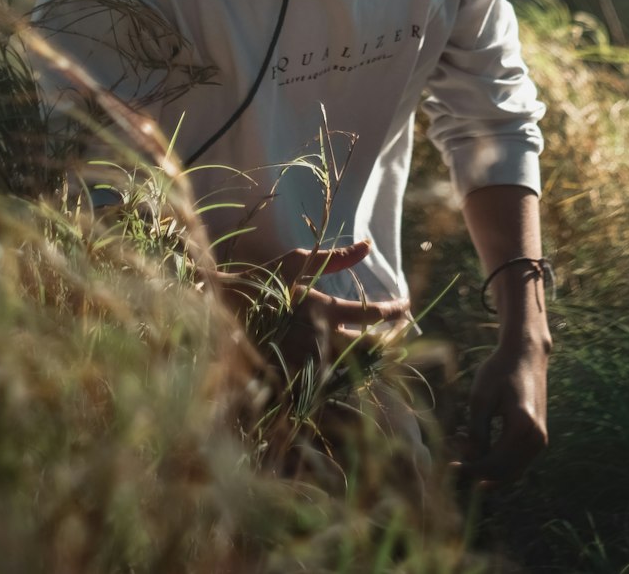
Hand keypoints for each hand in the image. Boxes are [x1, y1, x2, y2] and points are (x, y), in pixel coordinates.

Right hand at [216, 240, 411, 373]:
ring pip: (352, 368)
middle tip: (399, 331)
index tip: (407, 305)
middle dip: (389, 341)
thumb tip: (368, 246)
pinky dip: (344, 373)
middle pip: (369, 349)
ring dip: (369, 359)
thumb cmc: (261, 281)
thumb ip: (335, 258)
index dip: (395, 311)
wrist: (221, 313)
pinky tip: (349, 363)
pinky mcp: (295, 375)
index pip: (373, 314)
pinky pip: (328, 381)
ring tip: (380, 347)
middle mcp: (320, 339)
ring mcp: (307, 361)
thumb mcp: (297, 262)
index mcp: (323, 308)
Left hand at [456, 336, 549, 486]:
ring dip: (489, 470)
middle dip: (478, 471)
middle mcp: (536, 439)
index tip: (450, 467)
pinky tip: (480, 451)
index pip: (493, 463)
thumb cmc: (499, 371)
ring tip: (465, 454)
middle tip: (454, 460)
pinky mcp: (538, 438)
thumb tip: (470, 461)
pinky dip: (500, 463)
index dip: (470, 469)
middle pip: (504, 473)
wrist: (525, 355)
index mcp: (522, 427)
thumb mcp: (480, 398)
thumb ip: (476, 433)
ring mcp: (540, 440)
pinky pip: (518, 462)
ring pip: (512, 471)